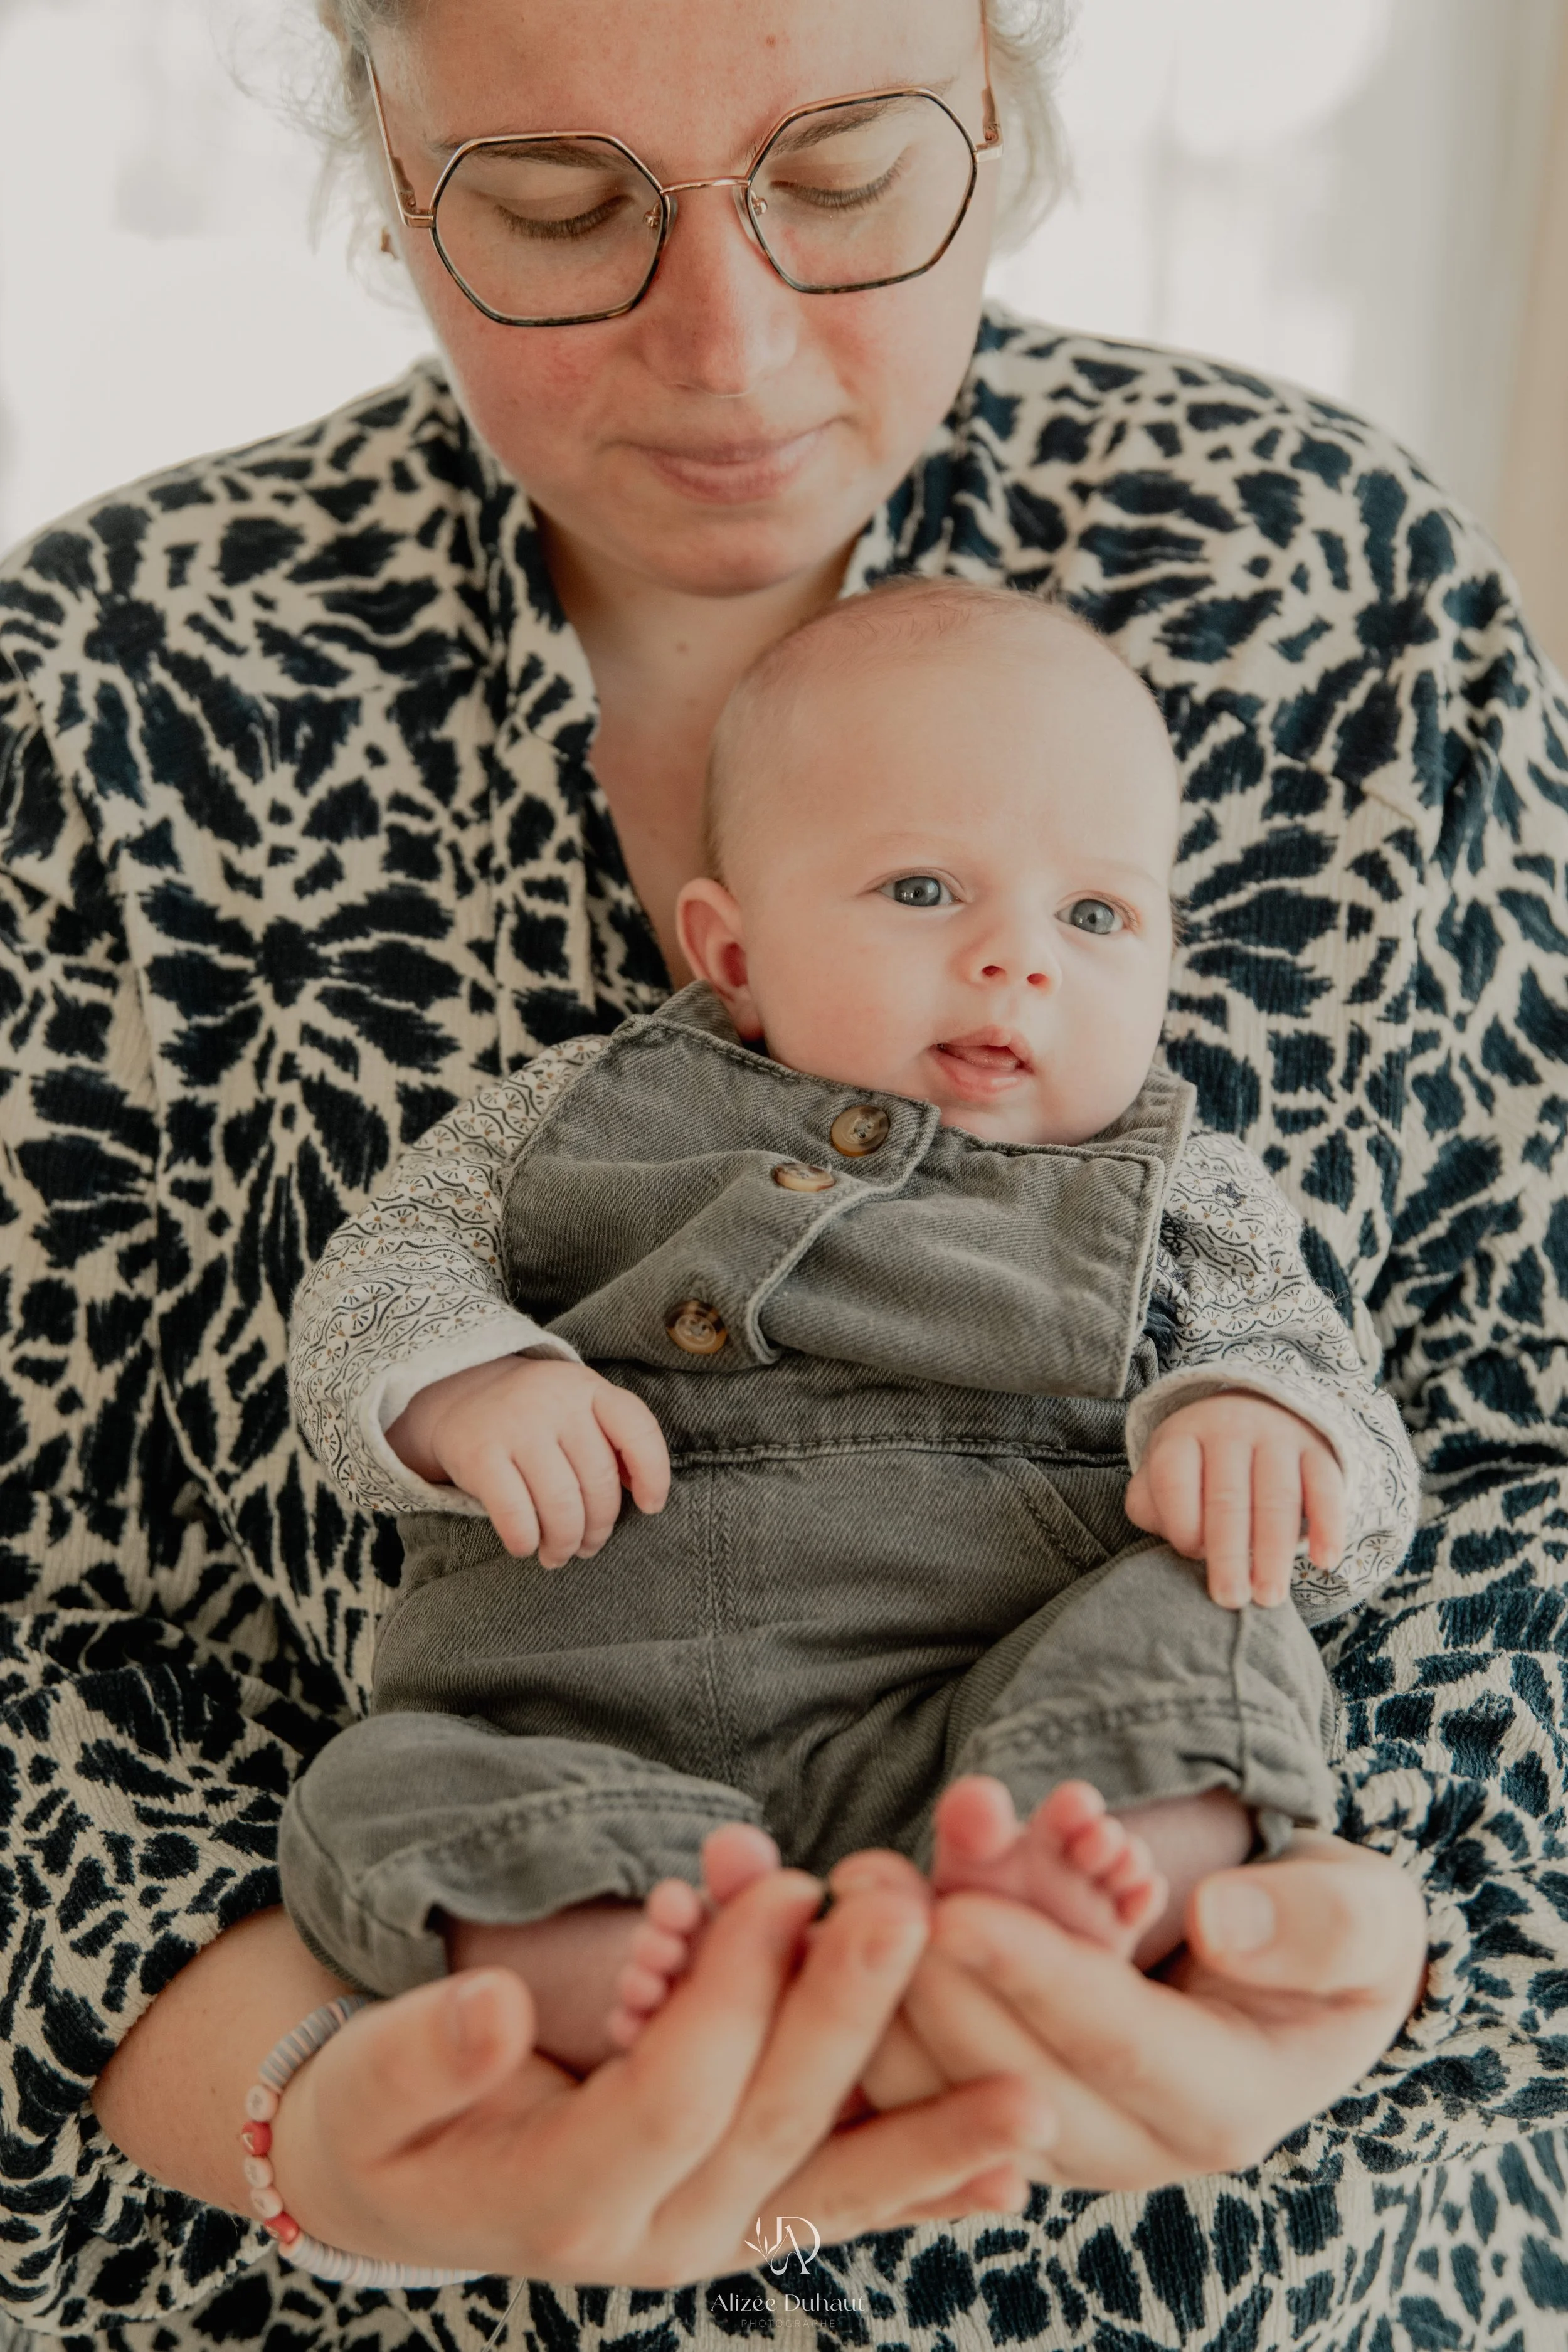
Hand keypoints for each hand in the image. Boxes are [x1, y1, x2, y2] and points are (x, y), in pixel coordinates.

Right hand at [265, 1871, 1056, 2282]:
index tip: (780, 1881)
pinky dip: (925, 2186)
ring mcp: (705, 2242)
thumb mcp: (371, 2085)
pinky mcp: (743, 2221)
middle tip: (913, 1910)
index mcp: (558, 2200)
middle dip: (849, 2014)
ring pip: (833, 2185)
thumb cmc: (384, 2117)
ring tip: (1033, 2097)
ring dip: (931, 2134)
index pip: (673, 2090)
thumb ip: (425, 2052)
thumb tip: (494, 2008)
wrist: (404, 2188)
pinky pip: (843, 2205)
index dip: (730, 1986)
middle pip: (773, 2126)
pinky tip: (1009, 2168)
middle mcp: (650, 2241)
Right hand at [388, 1355, 669, 1565]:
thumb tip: (645, 1495)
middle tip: (588, 1545)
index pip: (638, 1431)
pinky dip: (526, 1540)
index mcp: (589, 1390)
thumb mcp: (581, 1407)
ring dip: (564, 1543)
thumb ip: (615, 1440)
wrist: (462, 1392)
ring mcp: (516, 1426)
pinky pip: (515, 1514)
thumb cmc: (539, 1416)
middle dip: (599, 1527)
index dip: (654, 1475)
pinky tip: (526, 1545)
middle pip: (598, 1482)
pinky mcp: (480, 1454)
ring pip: (560, 1504)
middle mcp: (556, 1402)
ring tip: (559, 1553)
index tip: (651, 1507)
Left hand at [832, 1834, 1425, 2190]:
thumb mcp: (1362, 1920)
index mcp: (1221, 2106)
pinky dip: (845, 1996)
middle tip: (863, 1882)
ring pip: (930, 2080)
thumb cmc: (1330, 1935)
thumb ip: (1311, 1926)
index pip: (1113, 2043)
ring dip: (866, 1984)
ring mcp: (1046, 2127)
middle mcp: (1124, 2140)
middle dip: (925, 1974)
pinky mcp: (987, 2098)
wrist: (1292, 1966)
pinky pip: (900, 2067)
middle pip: (1000, 2071)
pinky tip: (781, 1927)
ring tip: (825, 1886)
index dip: (1036, 1975)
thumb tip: (1223, 1927)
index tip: (958, 1911)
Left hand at [1125, 1391, 1346, 1606]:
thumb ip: (1152, 1504)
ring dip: (1274, 1552)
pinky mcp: (1318, 1451)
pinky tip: (1323, 1560)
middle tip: (1231, 1598)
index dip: (1181, 1521)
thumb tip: (1176, 1541)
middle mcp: (1230, 1431)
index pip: (1174, 1478)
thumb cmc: (1200, 1462)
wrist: (1254, 1409)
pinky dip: (1328, 1525)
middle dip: (1229, 1554)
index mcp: (1183, 1435)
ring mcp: (1277, 1438)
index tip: (1191, 1554)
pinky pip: (1326, 1488)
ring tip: (1269, 1597)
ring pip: (1278, 1497)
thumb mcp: (1165, 1470)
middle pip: (1228, 1497)